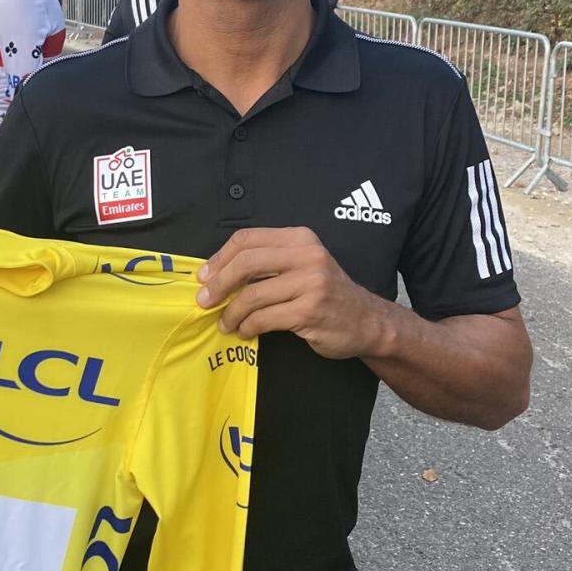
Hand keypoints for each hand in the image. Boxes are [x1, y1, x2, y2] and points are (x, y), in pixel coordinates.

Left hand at [195, 227, 389, 359]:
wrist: (366, 321)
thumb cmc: (326, 294)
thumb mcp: (302, 266)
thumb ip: (267, 264)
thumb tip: (217, 274)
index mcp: (299, 239)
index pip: (247, 239)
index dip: (220, 258)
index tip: (204, 276)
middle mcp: (306, 256)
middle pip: (246, 263)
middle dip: (218, 284)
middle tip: (204, 300)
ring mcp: (311, 283)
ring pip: (252, 295)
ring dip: (231, 312)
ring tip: (225, 323)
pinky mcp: (310, 311)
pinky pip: (264, 318)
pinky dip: (248, 326)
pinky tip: (245, 331)